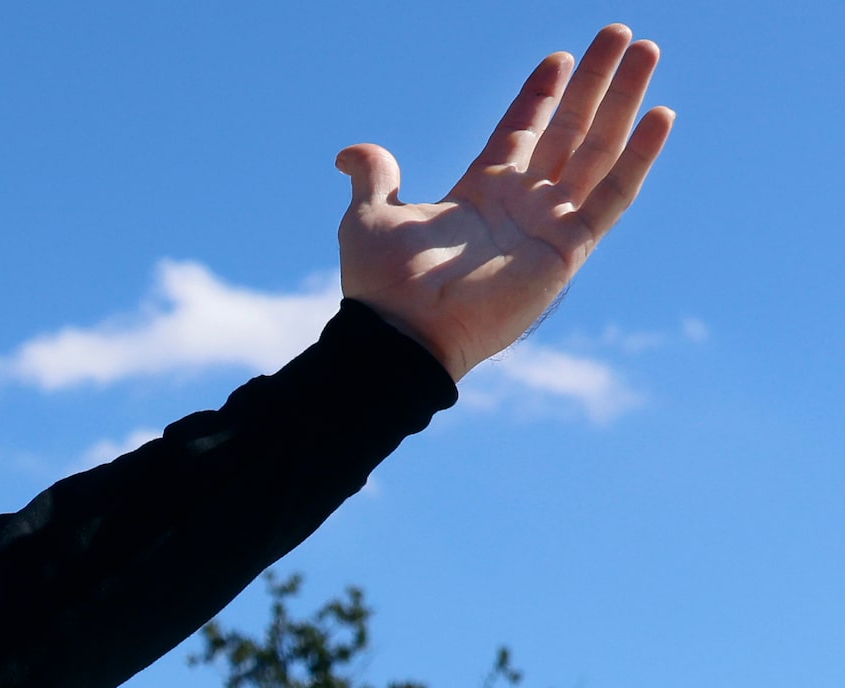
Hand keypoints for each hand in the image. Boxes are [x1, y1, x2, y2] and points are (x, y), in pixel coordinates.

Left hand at [337, 25, 672, 379]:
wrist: (402, 332)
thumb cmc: (384, 283)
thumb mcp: (371, 216)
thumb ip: (375, 176)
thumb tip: (349, 153)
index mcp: (481, 191)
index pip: (521, 129)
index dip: (541, 94)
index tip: (559, 57)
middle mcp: (522, 203)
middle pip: (569, 129)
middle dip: (595, 82)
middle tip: (619, 33)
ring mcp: (550, 224)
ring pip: (599, 150)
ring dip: (623, 101)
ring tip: (646, 51)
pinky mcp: (569, 249)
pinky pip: (614, 197)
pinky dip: (639, 157)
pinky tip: (660, 115)